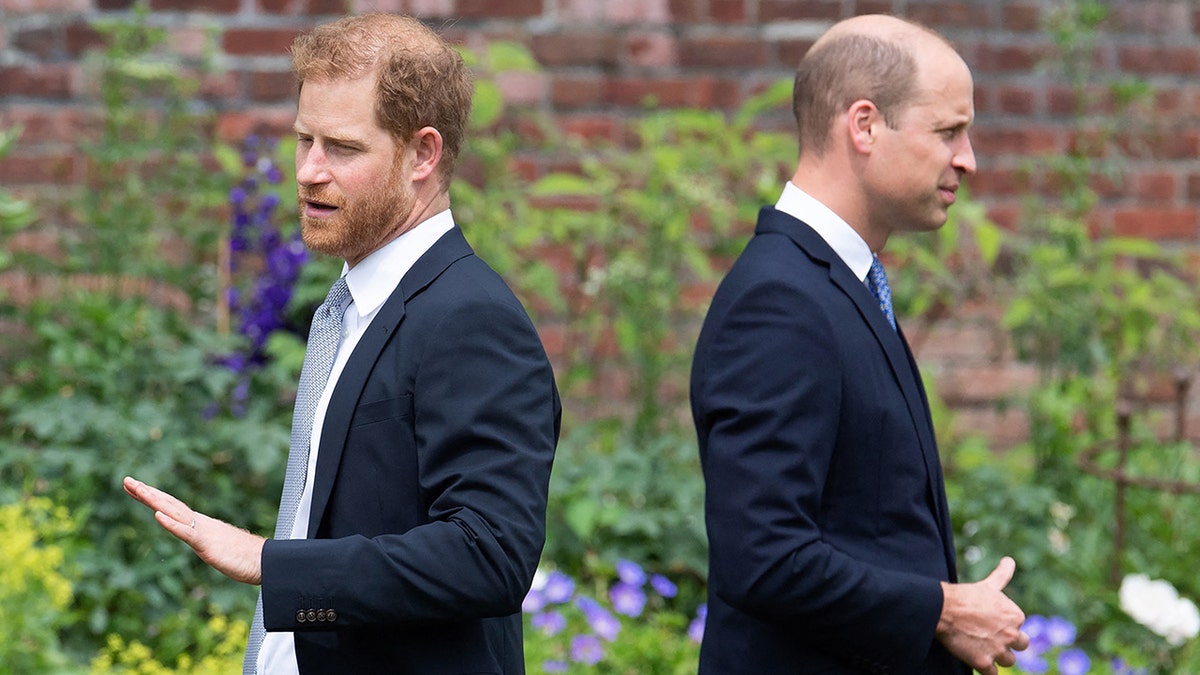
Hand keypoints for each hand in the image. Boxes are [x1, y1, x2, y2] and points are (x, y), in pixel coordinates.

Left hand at [123, 476, 264, 584]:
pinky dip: (171, 524)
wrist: (264, 561)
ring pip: (174, 512)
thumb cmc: (243, 557)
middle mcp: (199, 523)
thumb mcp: (217, 547)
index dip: (152, 496)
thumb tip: (200, 539)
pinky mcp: (207, 544)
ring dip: (154, 501)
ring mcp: (203, 531)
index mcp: (199, 524)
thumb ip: (206, 540)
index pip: (171, 507)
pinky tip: (157, 516)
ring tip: (137, 490)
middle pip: (169, 504)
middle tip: (126, 480)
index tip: (134, 487)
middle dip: (146, 492)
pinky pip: (186, 532)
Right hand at [935, 556, 1029, 674]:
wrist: (943, 608)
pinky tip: (976, 659)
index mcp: (1016, 615)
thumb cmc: (965, 595)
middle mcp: (1011, 634)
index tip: (990, 622)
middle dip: (1007, 643)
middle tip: (989, 637)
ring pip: (1008, 661)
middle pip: (1020, 646)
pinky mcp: (984, 663)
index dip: (1005, 626)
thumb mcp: (988, 585)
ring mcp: (998, 650)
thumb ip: (1002, 575)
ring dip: (997, 657)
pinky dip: (986, 669)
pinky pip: (993, 674)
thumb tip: (1009, 560)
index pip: (1019, 627)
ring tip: (981, 647)